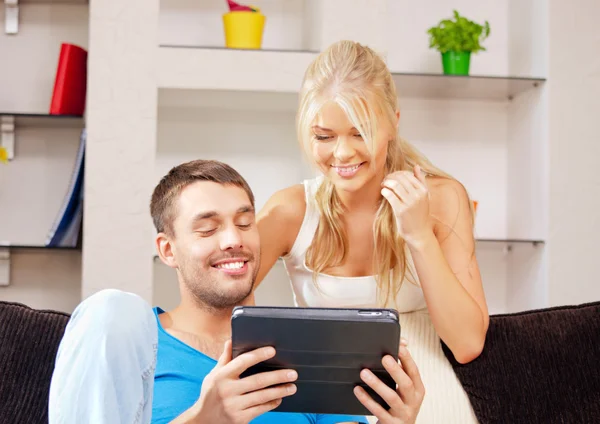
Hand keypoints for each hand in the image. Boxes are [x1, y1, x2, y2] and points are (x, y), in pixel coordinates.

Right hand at [176, 340, 297, 423]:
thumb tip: (231, 340)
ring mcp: (234, 406)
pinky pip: (260, 409)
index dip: (258, 355)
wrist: (203, 421)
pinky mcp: (240, 419)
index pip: (243, 362)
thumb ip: (225, 359)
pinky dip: (272, 403)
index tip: (272, 350)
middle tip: (293, 373)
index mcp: (222, 376)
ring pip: (262, 396)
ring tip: (292, 387)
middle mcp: (228, 390)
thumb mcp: (214, 375)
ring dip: (280, 391)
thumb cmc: (211, 394)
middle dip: (277, 376)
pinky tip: (280, 399)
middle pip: (258, 381)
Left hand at [353, 339, 424, 423]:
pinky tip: (358, 390)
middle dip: (395, 370)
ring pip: (391, 398)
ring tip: (364, 373)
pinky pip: (378, 411)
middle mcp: (412, 401)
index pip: (414, 371)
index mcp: (417, 388)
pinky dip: (367, 399)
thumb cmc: (401, 402)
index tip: (399, 346)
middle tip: (384, 358)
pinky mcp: (391, 423)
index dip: (407, 358)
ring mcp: (403, 413)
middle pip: (405, 384)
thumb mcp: (405, 387)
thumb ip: (402, 366)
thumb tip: (403, 341)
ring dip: (377, 384)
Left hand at [381, 165, 432, 248]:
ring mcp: (409, 203)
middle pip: (400, 178)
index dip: (397, 173)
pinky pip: (390, 195)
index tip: (392, 177)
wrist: (419, 232)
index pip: (407, 174)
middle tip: (385, 180)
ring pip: (395, 185)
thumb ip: (421, 181)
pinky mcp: (400, 210)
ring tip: (384, 185)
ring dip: (386, 183)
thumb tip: (417, 166)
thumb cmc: (420, 214)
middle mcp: (418, 195)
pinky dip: (385, 191)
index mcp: (423, 190)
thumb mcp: (425, 196)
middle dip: (390, 177)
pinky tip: (384, 192)